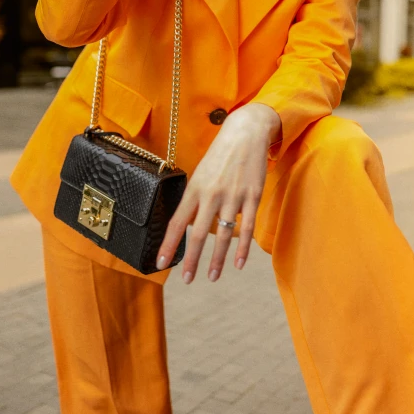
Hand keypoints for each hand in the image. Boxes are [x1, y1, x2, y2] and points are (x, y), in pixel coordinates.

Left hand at [156, 104, 281, 282]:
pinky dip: (242, 249)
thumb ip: (195, 199)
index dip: (169, 245)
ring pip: (223, 236)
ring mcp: (233, 197)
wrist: (245, 133)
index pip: (177, 222)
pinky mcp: (252, 197)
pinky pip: (247, 228)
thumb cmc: (220, 155)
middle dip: (192, 260)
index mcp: (195, 188)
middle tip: (187, 280)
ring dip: (217, 260)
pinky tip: (238, 264)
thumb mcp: (201, 173)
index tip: (161, 263)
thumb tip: (188, 226)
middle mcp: (212, 194)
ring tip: (211, 277)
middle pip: (199, 234)